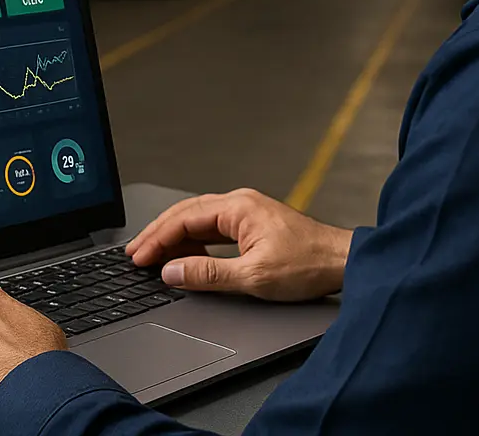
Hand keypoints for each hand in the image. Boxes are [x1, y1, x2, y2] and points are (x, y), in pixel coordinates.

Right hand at [126, 188, 350, 301]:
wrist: (343, 263)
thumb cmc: (308, 264)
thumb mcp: (253, 276)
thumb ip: (208, 274)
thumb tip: (172, 272)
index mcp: (238, 207)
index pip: (183, 220)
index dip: (157, 239)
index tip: (138, 256)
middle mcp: (240, 203)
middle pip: (186, 214)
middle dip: (158, 234)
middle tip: (135, 254)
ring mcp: (247, 212)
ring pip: (198, 221)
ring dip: (174, 238)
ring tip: (152, 256)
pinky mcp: (253, 225)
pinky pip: (212, 229)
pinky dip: (193, 242)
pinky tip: (185, 257)